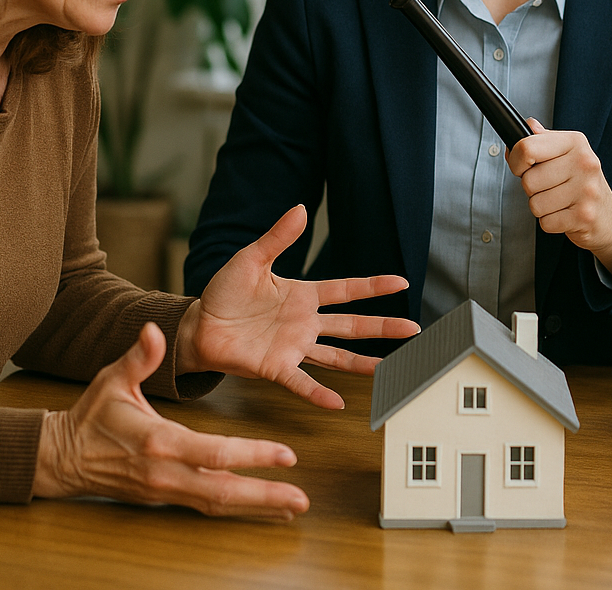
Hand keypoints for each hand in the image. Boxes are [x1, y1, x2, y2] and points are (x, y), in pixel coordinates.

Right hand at [33, 323, 308, 518]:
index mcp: (158, 441)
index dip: (252, 456)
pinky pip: (207, 506)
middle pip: (221, 491)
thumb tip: (152, 329)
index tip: (287, 455)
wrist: (62, 459)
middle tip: (302, 499)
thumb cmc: (92, 415)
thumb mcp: (112, 378)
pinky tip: (264, 508)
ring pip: (217, 504)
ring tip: (293, 506)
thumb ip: (140, 357)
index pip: (213, 453)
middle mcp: (165, 473)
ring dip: (257, 507)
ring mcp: (166, 490)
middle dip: (264, 496)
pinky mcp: (166, 497)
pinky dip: (238, 508)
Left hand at [178, 205, 419, 408]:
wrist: (198, 326)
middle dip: (384, 327)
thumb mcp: (252, 259)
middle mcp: (305, 323)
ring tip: (391, 369)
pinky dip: (319, 393)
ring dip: (363, 362)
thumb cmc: (225, 293)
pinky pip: (301, 381)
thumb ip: (278, 237)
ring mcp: (294, 347)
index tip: (402, 282)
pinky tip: (338, 403)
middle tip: (413, 329)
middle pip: (353, 324)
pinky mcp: (275, 367)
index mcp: (303, 295)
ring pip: (337, 356)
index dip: (374, 285)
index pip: (346, 289)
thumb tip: (300, 208)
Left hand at [507, 118, 611, 280]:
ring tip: (558, 201)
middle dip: (531, 189)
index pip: (527, 148)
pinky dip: (550, 222)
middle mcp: (584, 163)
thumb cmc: (581, 181)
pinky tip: (564, 214)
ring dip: (541, 207)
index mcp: (575, 142)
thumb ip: (542, 139)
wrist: (608, 215)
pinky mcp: (585, 216)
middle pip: (528, 180)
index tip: (522, 167)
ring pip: (535, 204)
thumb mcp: (566, 153)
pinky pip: (546, 222)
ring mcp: (586, 190)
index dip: (516, 161)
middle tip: (549, 187)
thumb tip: (527, 125)